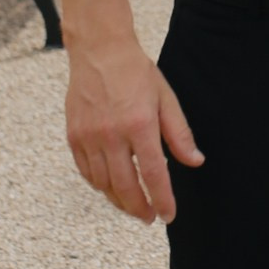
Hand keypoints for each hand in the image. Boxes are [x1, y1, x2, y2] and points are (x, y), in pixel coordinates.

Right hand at [55, 0, 203, 224]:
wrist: (99, 50)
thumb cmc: (137, 72)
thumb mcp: (166, 98)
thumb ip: (180, 134)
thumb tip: (195, 162)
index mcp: (140, 125)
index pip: (154, 174)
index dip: (162, 199)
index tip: (168, 215)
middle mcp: (111, 134)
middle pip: (125, 187)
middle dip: (139, 208)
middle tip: (149, 218)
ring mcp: (89, 136)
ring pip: (103, 184)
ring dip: (118, 201)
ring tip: (132, 206)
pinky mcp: (73, 136)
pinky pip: (86, 172)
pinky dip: (99, 185)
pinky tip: (111, 187)